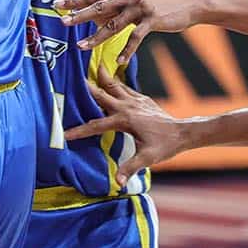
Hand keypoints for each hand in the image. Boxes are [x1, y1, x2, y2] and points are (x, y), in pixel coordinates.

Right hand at [63, 70, 186, 185]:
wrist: (183, 132)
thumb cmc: (165, 146)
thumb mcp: (147, 158)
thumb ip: (130, 167)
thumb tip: (117, 182)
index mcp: (124, 120)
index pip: (95, 125)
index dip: (79, 131)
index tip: (65, 134)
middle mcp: (127, 107)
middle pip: (102, 95)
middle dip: (87, 87)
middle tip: (73, 74)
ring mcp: (135, 101)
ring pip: (114, 86)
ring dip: (103, 77)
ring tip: (94, 65)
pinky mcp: (142, 100)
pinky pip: (126, 88)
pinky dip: (116, 83)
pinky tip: (113, 80)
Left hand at [64, 0, 209, 48]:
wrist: (191, 1)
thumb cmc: (163, 0)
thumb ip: (119, 4)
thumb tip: (96, 14)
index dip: (76, 0)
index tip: (59, 4)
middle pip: (100, 7)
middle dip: (79, 15)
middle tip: (63, 22)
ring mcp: (141, 7)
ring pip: (113, 25)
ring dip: (96, 37)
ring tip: (81, 47)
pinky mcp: (152, 20)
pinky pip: (135, 38)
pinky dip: (126, 50)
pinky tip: (118, 60)